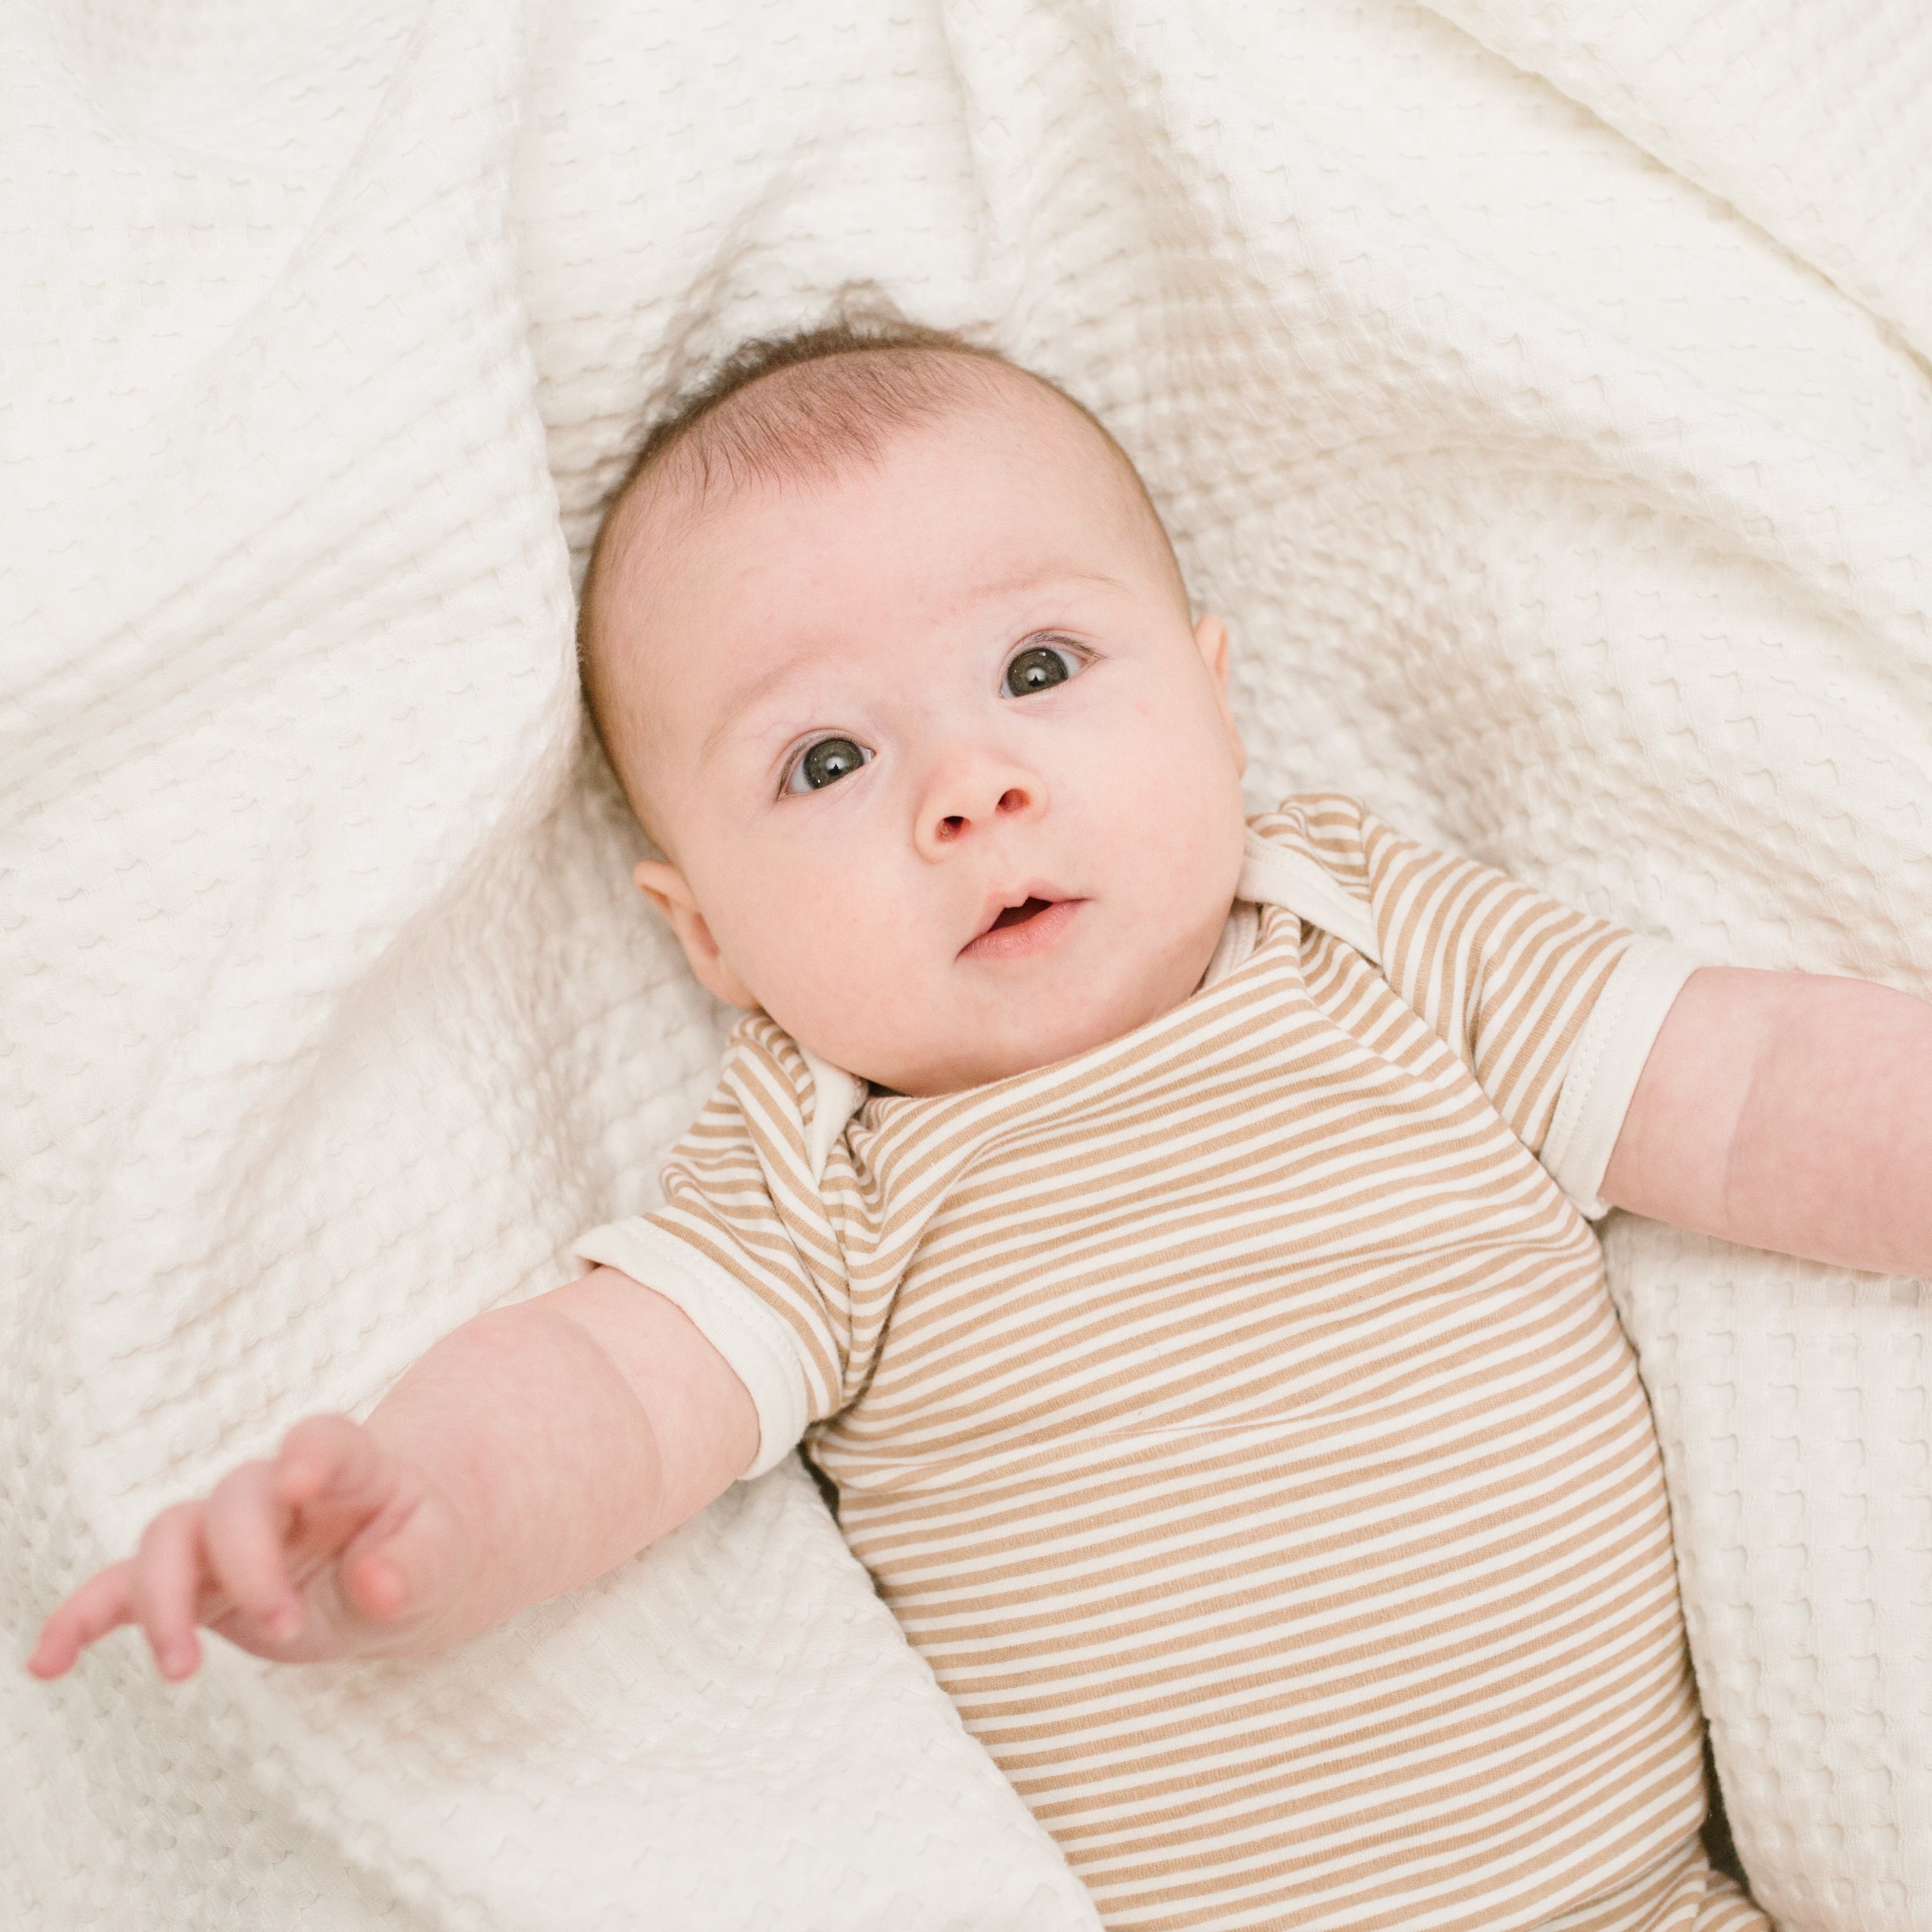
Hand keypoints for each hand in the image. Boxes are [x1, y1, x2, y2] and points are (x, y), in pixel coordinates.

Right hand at [27, 1415, 471, 1681]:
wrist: (396, 1568)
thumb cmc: (422, 1552)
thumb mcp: (444, 1559)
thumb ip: (418, 1566)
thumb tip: (377, 1585)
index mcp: (349, 1470)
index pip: (323, 1440)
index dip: (307, 1451)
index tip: (298, 1477)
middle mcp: (276, 1491)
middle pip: (234, 1499)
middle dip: (247, 1563)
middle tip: (285, 1626)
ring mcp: (226, 1535)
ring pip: (168, 1538)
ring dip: (164, 1601)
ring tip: (184, 1670)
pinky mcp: (193, 1583)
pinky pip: (121, 1590)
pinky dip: (81, 1618)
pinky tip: (48, 1662)